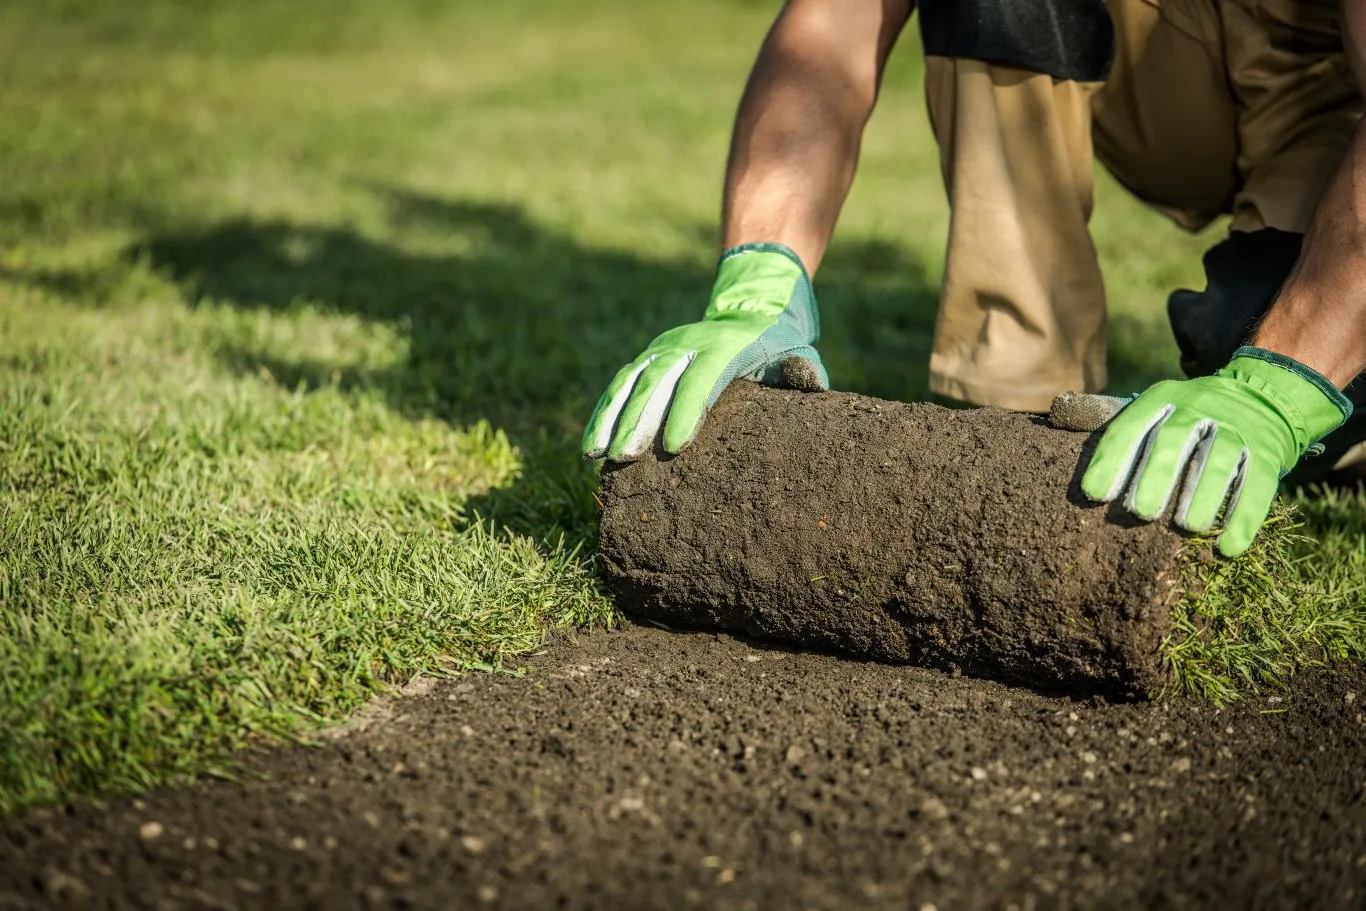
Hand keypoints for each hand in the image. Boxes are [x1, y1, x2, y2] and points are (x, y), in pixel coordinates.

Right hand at [582, 243, 827, 460]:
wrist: (750, 308)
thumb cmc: (777, 344)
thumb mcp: (796, 353)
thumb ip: (802, 370)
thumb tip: (813, 385)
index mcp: (723, 347)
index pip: (701, 379)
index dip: (686, 411)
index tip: (673, 446)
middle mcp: (686, 343)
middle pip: (658, 381)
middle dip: (639, 420)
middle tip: (625, 458)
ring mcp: (663, 348)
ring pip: (631, 381)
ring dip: (612, 418)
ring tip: (596, 455)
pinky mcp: (649, 357)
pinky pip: (621, 384)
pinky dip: (604, 412)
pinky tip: (591, 444)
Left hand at [1079, 347, 1350, 556]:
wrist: (1265, 393)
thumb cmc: (1194, 417)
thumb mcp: (1163, 410)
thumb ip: (1132, 436)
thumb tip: (1091, 488)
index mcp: (1163, 398)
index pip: (1131, 426)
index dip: (1112, 459)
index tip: (1095, 495)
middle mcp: (1199, 407)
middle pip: (1173, 439)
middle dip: (1155, 476)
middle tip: (1141, 512)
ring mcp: (1236, 427)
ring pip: (1218, 461)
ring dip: (1202, 497)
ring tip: (1188, 526)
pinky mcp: (1267, 451)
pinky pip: (1258, 485)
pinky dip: (1243, 518)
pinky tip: (1228, 547)